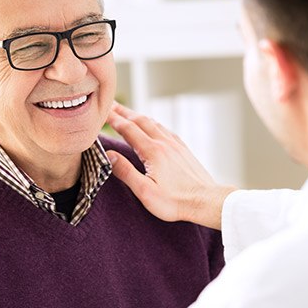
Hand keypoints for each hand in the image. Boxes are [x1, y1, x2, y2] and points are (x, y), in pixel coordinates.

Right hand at [106, 102, 236, 229]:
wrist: (206, 201)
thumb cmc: (175, 202)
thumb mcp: (145, 191)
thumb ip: (126, 172)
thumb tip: (109, 155)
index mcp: (152, 151)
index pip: (128, 129)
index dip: (113, 119)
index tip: (102, 112)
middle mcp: (164, 143)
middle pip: (140, 121)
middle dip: (123, 112)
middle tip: (110, 105)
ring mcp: (175, 145)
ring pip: (153, 123)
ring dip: (138, 116)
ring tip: (127, 113)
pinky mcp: (183, 149)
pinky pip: (165, 130)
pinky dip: (153, 123)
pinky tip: (153, 126)